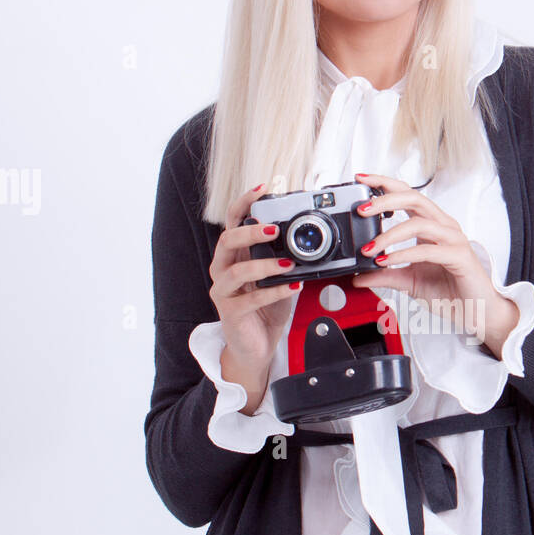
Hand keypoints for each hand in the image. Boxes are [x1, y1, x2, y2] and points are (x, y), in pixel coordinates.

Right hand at [208, 182, 300, 378]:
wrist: (256, 345)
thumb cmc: (266, 308)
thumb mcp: (278, 277)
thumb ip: (286, 256)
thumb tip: (310, 238)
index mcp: (234, 255)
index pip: (233, 221)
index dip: (244, 203)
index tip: (263, 189)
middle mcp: (223, 269)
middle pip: (227, 240)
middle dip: (250, 231)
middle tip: (274, 230)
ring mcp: (223, 291)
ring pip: (236, 270)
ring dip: (265, 264)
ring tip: (289, 264)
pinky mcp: (230, 312)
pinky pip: (251, 298)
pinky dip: (274, 291)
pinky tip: (292, 287)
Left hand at [350, 171, 519, 357]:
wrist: (475, 312)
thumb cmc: (449, 291)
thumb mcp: (408, 282)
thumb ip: (384, 275)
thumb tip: (358, 276)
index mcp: (431, 225)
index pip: (407, 194)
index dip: (384, 183)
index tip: (361, 179)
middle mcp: (443, 226)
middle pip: (414, 198)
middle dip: (385, 200)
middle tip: (362, 209)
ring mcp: (453, 239)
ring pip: (419, 223)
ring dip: (389, 235)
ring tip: (370, 248)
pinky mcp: (459, 256)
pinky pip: (428, 250)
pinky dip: (404, 254)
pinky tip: (387, 261)